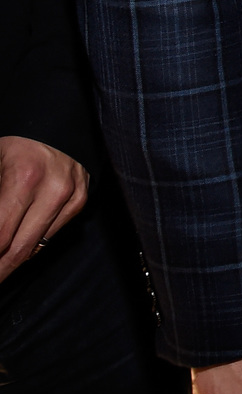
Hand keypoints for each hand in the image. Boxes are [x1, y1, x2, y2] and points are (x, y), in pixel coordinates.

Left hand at [0, 137, 87, 283]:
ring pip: (37, 246)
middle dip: (1, 269)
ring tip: (0, 268)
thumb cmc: (15, 145)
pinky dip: (33, 243)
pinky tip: (19, 246)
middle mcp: (53, 189)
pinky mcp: (81, 200)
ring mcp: (71, 196)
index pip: (1, 236)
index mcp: (24, 177)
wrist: (55, 124)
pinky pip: (52, 234)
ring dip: (15, 260)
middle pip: (21, 249)